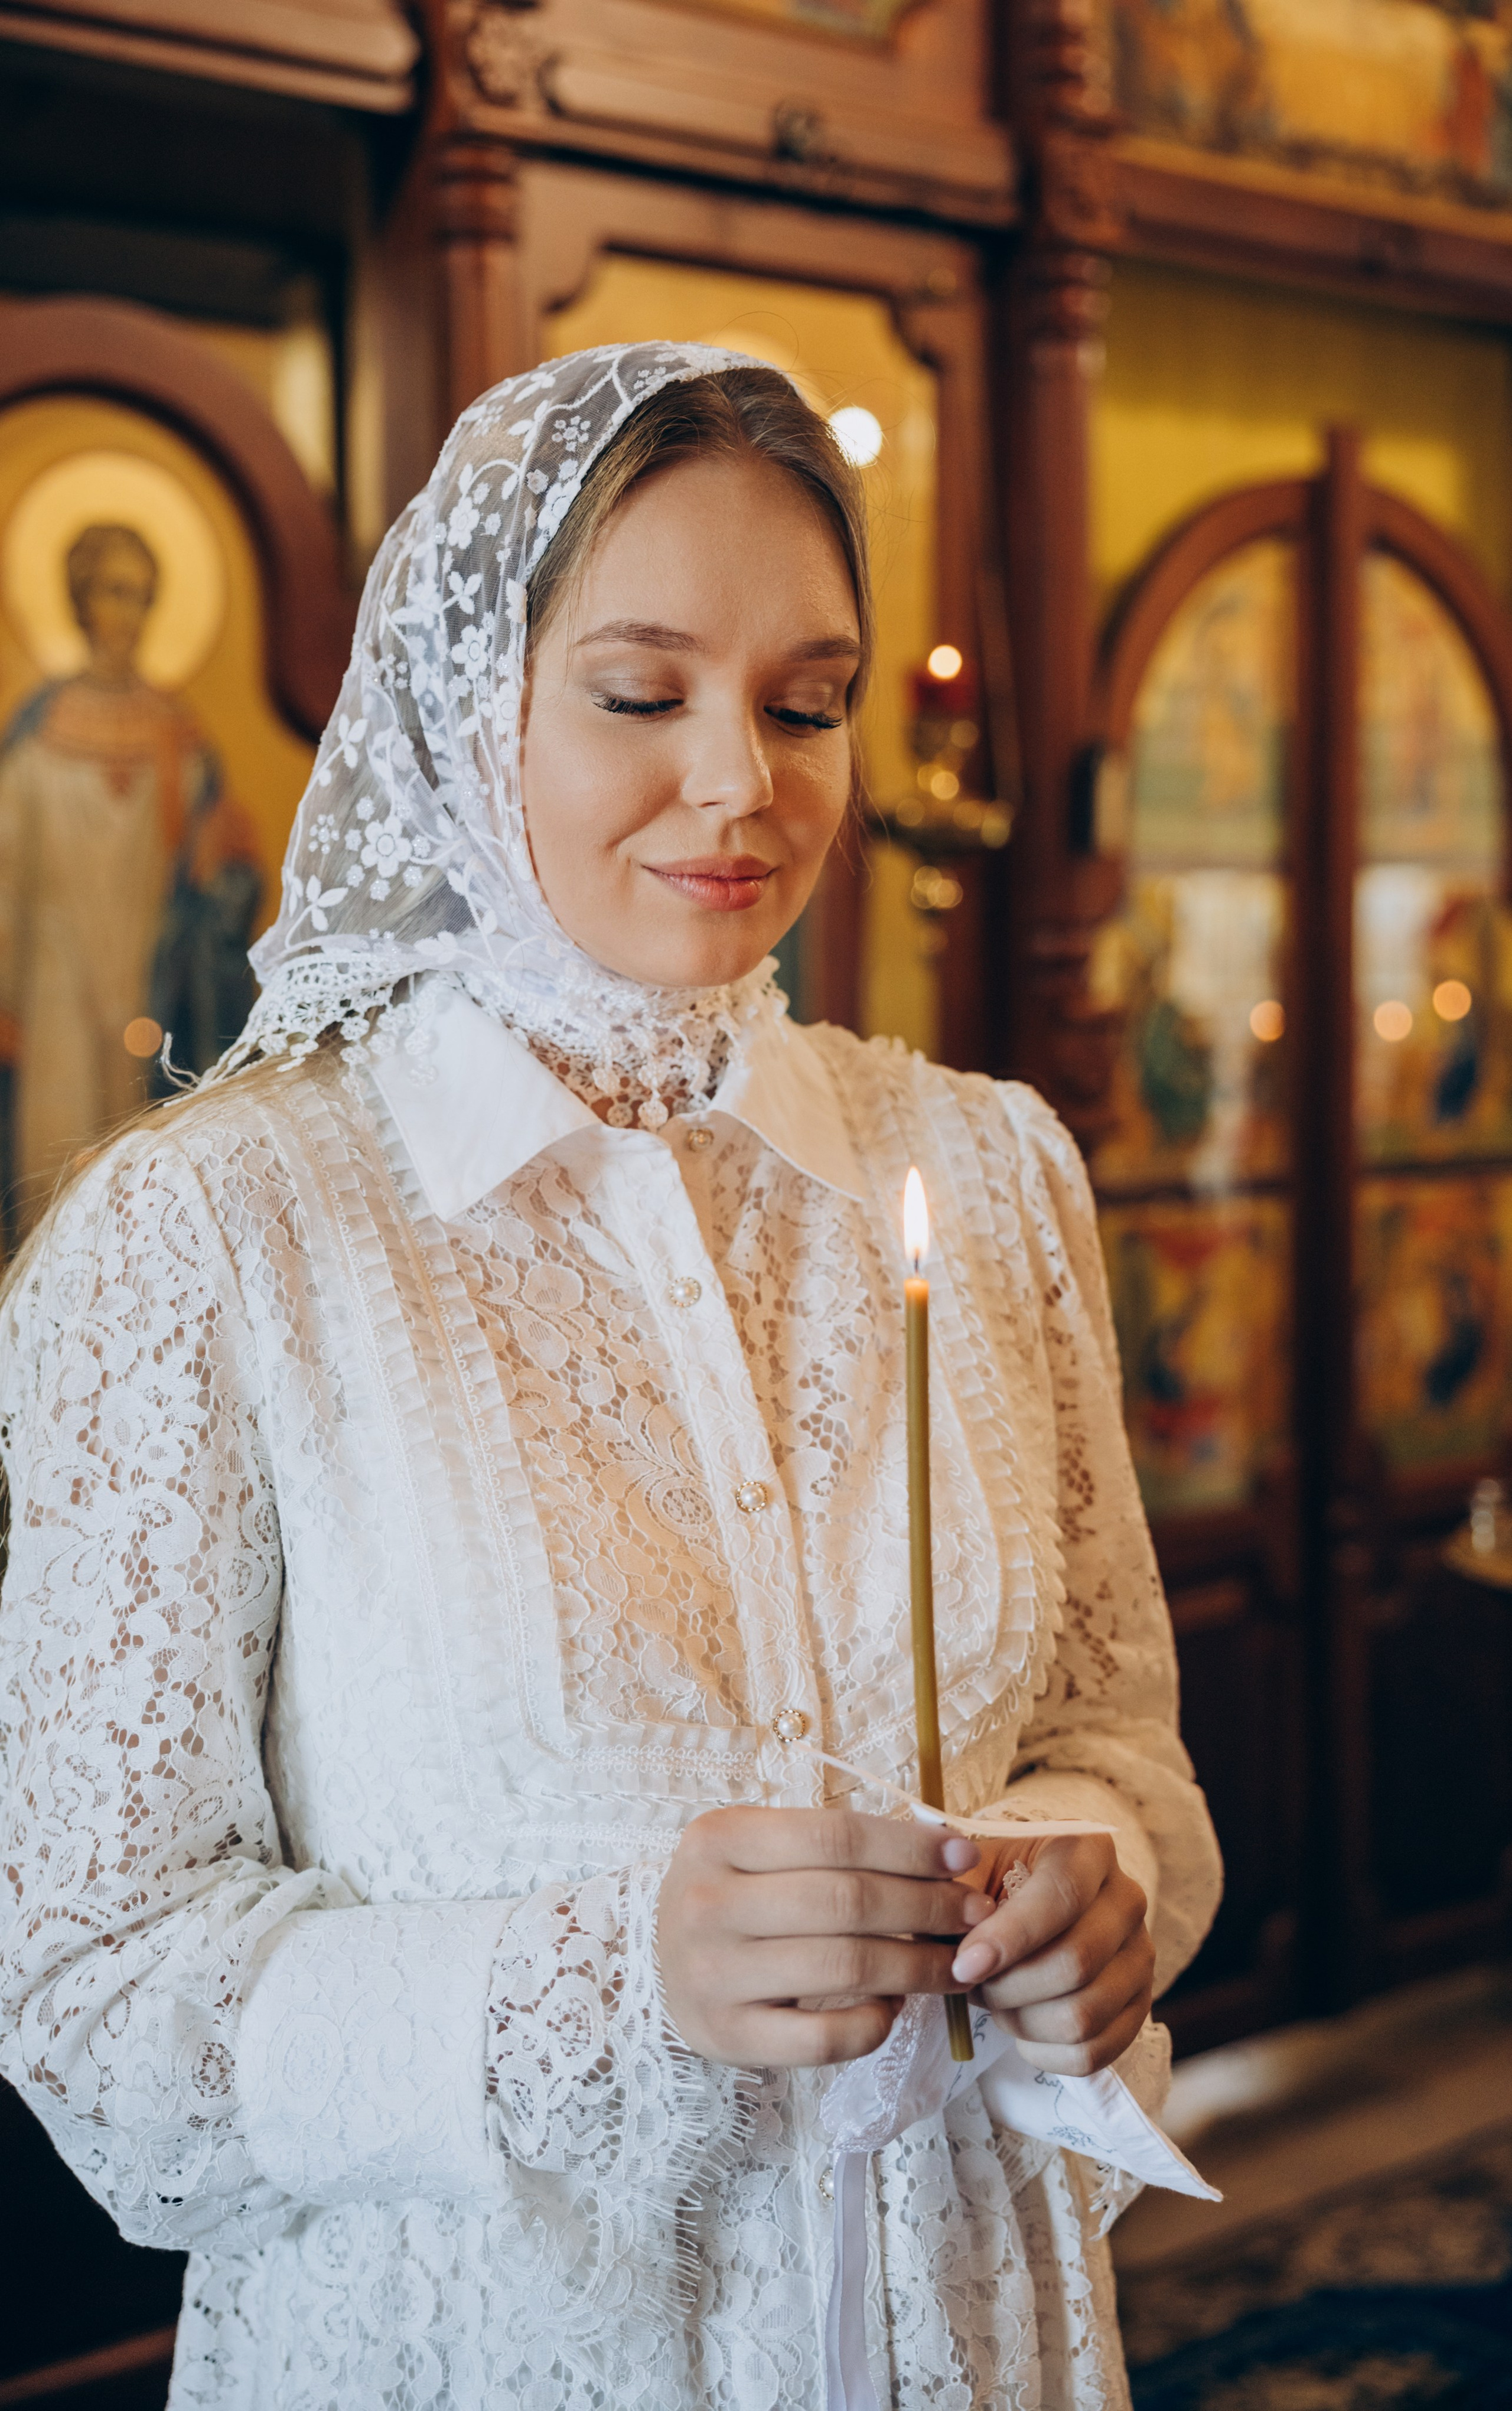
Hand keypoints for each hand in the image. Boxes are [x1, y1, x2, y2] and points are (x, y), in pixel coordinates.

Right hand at [657, 1806, 991, 2067]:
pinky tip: (894, 2007)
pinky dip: (875, 2022)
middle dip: (928, 1907)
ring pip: (844, 1968)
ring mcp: (712, 1974)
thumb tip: (944, 1854)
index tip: (964, 1857)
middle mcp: (707, 1903)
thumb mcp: (760, 1849)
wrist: (657, 1962)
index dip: (909, 1848)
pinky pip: (824, 2038)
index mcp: (718, 1837)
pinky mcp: (725, 2036)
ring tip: (954, 1961)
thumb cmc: (733, 1895)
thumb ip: (835, 1846)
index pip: (835, 1837)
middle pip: (847, 1902)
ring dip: (917, 1965)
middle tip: (975, 1913)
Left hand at [948, 1833, 1152, 2074]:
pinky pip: (1094, 2052)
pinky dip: (1045, 2053)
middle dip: (1008, 1987)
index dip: (1011, 1938)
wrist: (1027, 1906)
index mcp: (1089, 1850)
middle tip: (972, 1984)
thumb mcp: (971, 1870)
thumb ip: (958, 1892)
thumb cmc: (994, 1885)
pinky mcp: (1139, 2006)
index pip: (1061, 1896)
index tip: (964, 1965)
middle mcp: (1126, 1899)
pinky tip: (1021, 2028)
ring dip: (1023, 2021)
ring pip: (1084, 2016)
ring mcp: (1139, 1955)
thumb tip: (960, 1933)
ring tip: (994, 2001)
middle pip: (1075, 1963)